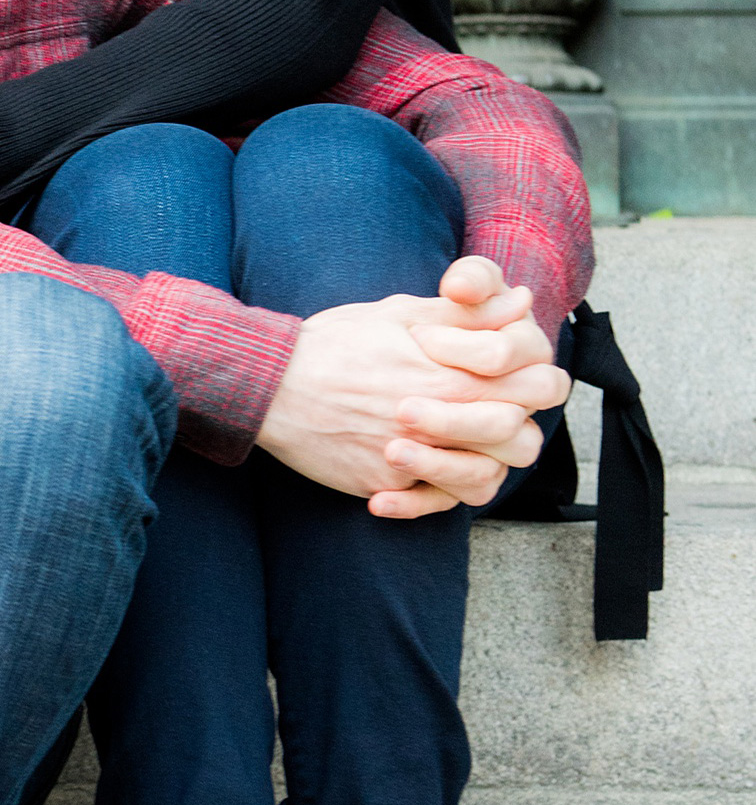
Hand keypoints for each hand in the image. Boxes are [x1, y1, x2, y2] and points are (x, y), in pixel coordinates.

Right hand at [256, 264, 566, 516]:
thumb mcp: (401, 313)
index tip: (507, 375)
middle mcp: (439, 425)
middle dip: (516, 425)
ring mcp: (412, 463)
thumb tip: (518, 300)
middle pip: (520, 441)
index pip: (533, 388)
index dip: (532, 382)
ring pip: (484, 481)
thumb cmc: (334, 342)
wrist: (271, 385)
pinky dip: (427, 495)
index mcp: (451, 377)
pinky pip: (428, 504)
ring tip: (456, 445)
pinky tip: (408, 473)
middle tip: (491, 413)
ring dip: (478, 463)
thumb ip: (466, 312)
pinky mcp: (382, 487)